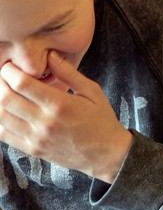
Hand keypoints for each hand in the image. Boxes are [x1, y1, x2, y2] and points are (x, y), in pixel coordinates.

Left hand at [0, 52, 132, 182]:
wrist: (105, 153)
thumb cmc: (101, 119)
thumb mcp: (92, 91)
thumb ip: (69, 73)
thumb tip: (50, 55)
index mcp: (60, 104)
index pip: (22, 84)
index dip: (10, 72)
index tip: (10, 66)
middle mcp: (45, 122)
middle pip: (6, 98)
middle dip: (0, 83)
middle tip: (4, 77)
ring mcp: (36, 138)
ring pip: (1, 116)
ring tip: (5, 92)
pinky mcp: (32, 149)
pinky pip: (4, 134)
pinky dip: (0, 120)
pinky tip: (7, 111)